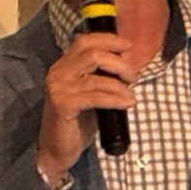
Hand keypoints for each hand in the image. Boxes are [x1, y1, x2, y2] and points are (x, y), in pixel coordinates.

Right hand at [36, 32, 134, 187]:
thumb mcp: (93, 92)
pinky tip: (127, 104)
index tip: (129, 47)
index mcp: (63, 66)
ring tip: (131, 95)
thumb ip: (103, 75)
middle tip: (133, 77)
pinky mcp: (63, 104)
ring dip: (120, 85)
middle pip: (92, 53)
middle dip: (119, 63)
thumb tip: (129, 61)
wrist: (58, 149)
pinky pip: (96, 97)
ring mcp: (59, 88)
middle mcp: (58, 72)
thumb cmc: (79, 120)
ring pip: (96, 76)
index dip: (109, 40)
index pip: (85, 41)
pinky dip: (115, 99)